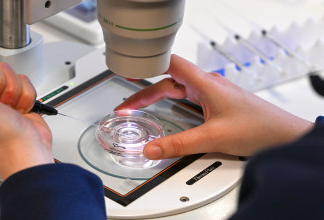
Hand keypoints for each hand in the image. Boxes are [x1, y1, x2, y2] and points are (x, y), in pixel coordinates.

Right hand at [116, 54, 313, 158]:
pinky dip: (171, 103)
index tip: (129, 70)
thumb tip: (152, 149)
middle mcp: (207, 84)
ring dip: (157, 97)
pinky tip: (167, 111)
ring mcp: (212, 92)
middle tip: (127, 106)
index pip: (170, 64)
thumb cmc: (259, 128)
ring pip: (177, 89)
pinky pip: (187, 97)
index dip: (147, 65)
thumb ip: (179, 144)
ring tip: (139, 107)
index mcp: (205, 83)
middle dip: (145, 93)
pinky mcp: (216, 102)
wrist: (283, 135)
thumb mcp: (212, 138)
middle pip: (168, 81)